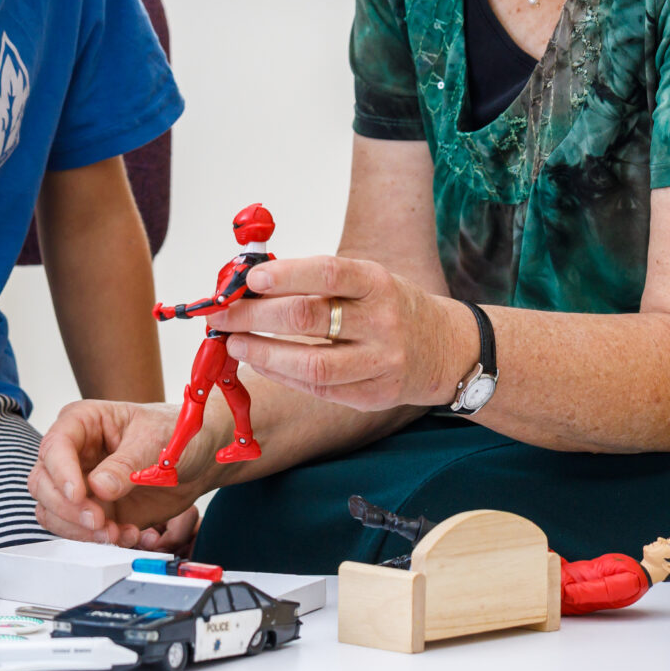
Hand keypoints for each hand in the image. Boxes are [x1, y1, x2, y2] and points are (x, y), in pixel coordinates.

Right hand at [28, 400, 202, 550]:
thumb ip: (126, 464)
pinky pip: (83, 533)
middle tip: (99, 521)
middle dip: (68, 509)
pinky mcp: (95, 510)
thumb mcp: (155, 441)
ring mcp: (82, 484)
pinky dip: (105, 541)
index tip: (80, 494)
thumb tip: (98, 487)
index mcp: (83, 422)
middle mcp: (75, 454)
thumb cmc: (176, 433)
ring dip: (83, 531)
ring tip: (120, 533)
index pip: (54, 447)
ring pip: (55, 513)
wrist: (199, 458)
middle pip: (43, 484)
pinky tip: (135, 534)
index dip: (61, 473)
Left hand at [206, 255, 476, 410]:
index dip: (285, 275)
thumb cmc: (391, 307)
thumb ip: (317, 282)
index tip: (250, 279)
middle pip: (308, 319)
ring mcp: (380, 363)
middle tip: (222, 315)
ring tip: (235, 344)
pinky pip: (319, 390)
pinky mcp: (374, 396)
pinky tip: (262, 362)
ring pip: (311, 365)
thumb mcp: (367, 280)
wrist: (447, 349)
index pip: (327, 273)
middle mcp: (382, 322)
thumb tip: (251, 286)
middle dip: (255, 317)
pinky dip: (284, 376)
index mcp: (378, 283)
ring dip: (263, 354)